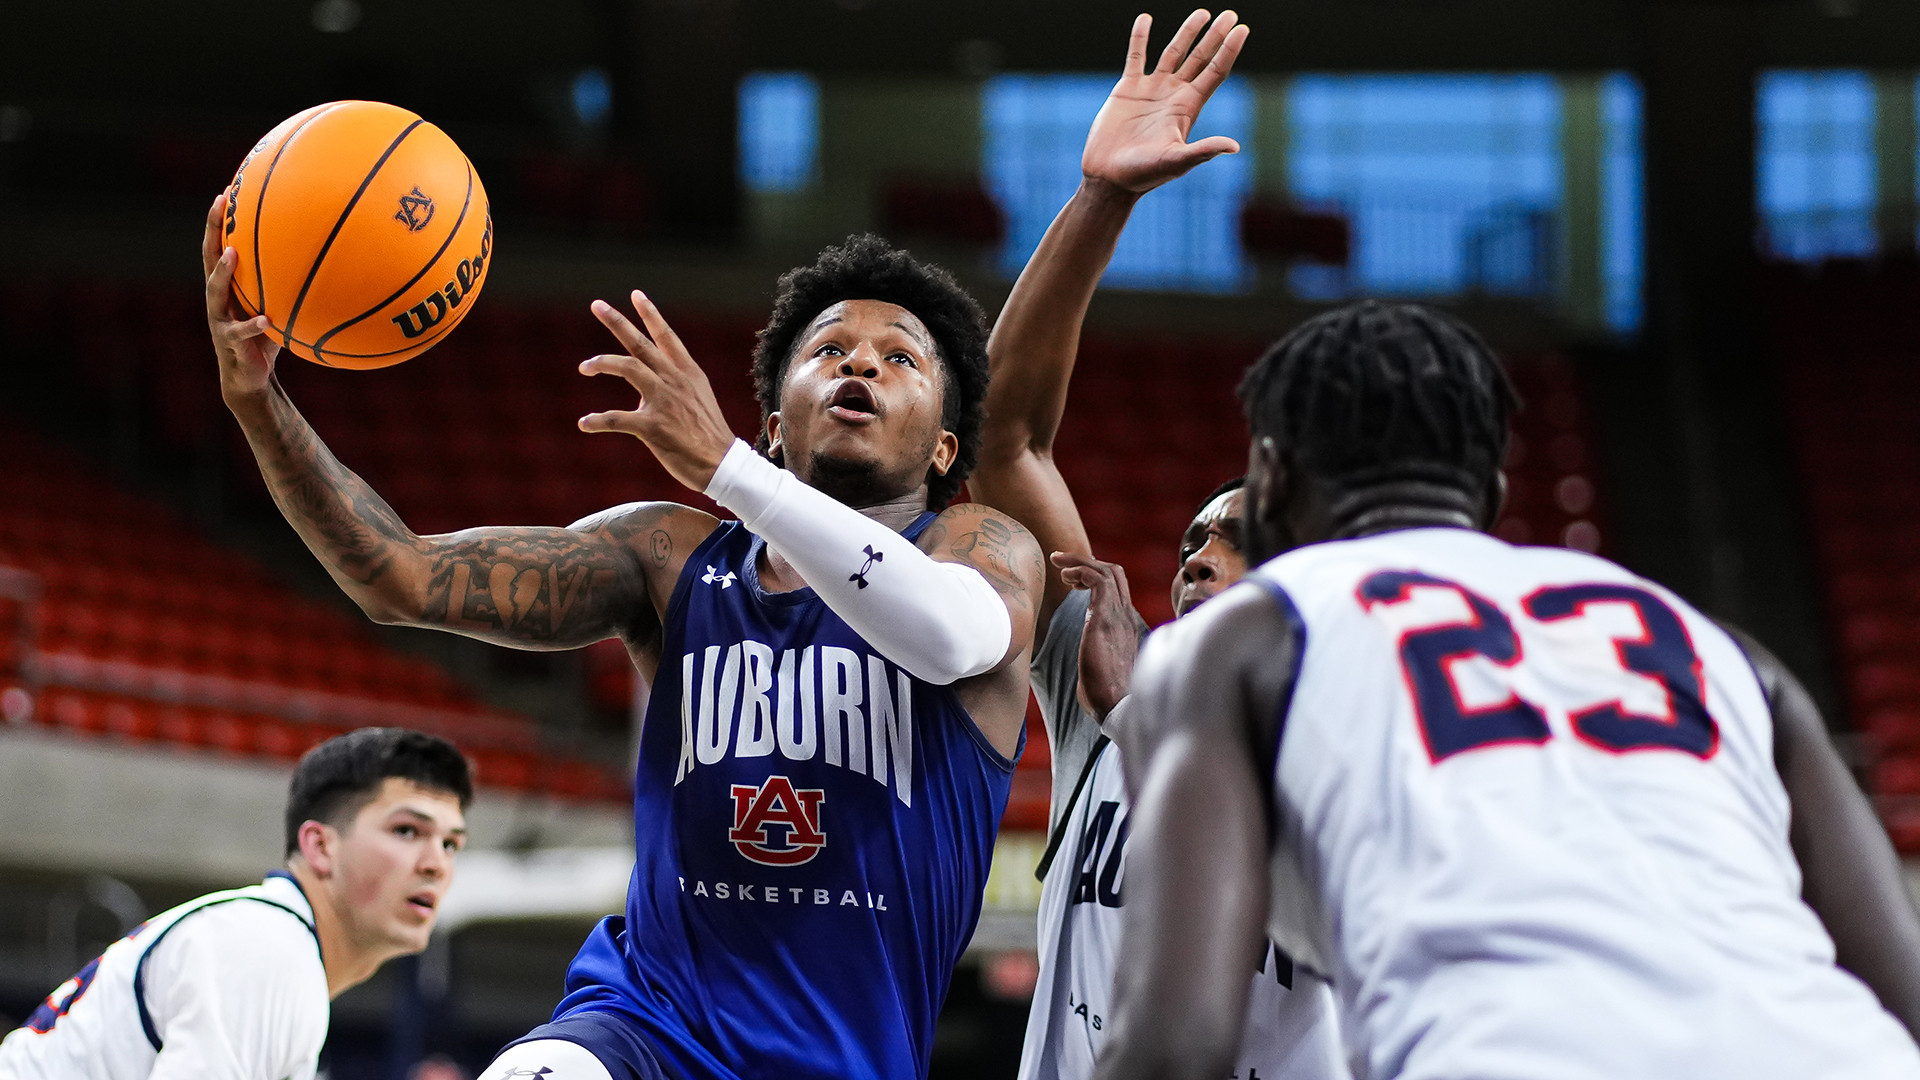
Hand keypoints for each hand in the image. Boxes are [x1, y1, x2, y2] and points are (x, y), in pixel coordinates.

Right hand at [202, 192, 279, 401]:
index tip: (225, 192)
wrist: (249, 377)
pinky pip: (240, 332)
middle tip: (219, 205)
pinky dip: (252, 325)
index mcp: (227, 287)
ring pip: (214, 292)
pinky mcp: (229, 343)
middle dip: (212, 230)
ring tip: (232, 254)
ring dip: (222, 272)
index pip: (219, 247)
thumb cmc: (265, 337)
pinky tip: (265, 319)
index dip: (218, 222)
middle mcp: (217, 298)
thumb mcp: (276, 307)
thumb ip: (287, 287)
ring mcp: (219, 320)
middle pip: (209, 258)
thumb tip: (323, 264)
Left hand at [579, 290, 739, 493]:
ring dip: (602, 363)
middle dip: (617, 321)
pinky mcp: (652, 426)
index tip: (635, 295)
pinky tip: (585, 423)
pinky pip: (617, 419)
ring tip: (584, 366)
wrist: (722, 463)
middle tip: (597, 304)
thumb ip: (676, 383)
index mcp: (687, 373)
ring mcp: (663, 401)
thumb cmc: (709, 434)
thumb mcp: (699, 397)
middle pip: (640, 343)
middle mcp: (674, 381)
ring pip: (627, 368)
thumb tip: (652, 381)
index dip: (650, 314)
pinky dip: (597, 420)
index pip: (666, 336)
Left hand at [1056, 550, 1140, 720]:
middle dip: (1086, 561)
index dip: (1094, 575)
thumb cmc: (1106, 696)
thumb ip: (1098, 658)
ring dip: (1080, 561)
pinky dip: (1081, 570)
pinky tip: (1065, 577)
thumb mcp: (1101, 670)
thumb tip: (1087, 666)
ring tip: (1058, 563)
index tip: (1072, 579)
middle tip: (1061, 562)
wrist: (1116, 708)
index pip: (1117, 588)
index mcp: (1125, 626)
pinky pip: (1098, 580)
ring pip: (1106, 570)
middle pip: (1114, 572)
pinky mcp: (1105, 619)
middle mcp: (1124, 616)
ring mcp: (1118, 616)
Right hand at [1082, 9, 1249, 195]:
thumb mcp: (1176, 162)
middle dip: (1215, 36)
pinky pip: (1136, 56)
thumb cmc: (1144, 175)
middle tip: (1230, 14)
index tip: (1242, 29)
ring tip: (1202, 12)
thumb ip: (1203, 151)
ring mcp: (1151, 90)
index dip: (1229, 50)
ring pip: (1173, 53)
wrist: (1109, 178)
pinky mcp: (1127, 89)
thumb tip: (1235, 147)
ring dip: (1187, 32)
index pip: (1215, 72)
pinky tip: (1146, 19)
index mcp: (1188, 108)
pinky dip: (1140, 38)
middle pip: (1200, 58)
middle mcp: (1173, 95)